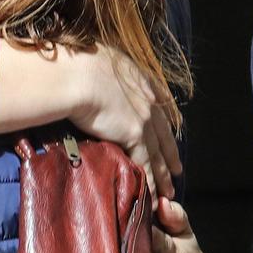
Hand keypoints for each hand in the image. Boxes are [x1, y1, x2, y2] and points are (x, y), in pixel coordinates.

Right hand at [68, 45, 181, 197]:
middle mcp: (147, 99)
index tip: (170, 129)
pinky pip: (146, 164)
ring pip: (158, 152)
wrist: (76, 74)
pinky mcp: (135, 135)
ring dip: (164, 174)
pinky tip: (153, 195)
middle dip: (171, 154)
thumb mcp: (97, 58)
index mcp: (139, 79)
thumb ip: (102, 69)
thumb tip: (87, 71)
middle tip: (177, 169)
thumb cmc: (76, 62)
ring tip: (169, 190)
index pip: (158, 102)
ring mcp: (144, 118)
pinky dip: (150, 182)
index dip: (165, 120)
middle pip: (164, 133)